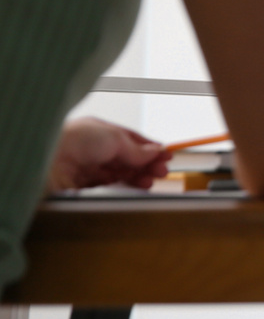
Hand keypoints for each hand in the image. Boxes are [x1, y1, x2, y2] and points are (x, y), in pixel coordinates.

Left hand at [48, 117, 167, 191]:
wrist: (45, 162)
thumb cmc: (72, 140)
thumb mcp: (114, 138)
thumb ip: (135, 149)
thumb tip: (153, 152)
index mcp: (99, 131)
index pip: (129, 140)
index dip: (149, 148)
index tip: (165, 155)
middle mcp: (92, 149)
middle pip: (126, 158)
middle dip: (146, 164)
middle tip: (162, 170)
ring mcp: (87, 168)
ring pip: (119, 173)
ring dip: (137, 176)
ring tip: (151, 180)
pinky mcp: (82, 187)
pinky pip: (109, 186)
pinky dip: (124, 186)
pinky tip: (135, 187)